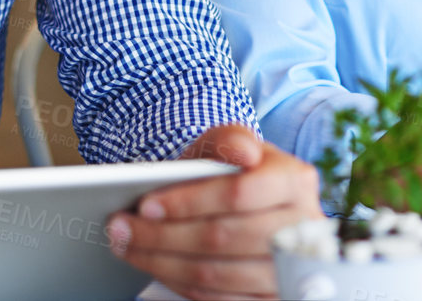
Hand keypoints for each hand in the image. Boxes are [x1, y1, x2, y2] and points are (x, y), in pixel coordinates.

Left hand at [105, 123, 320, 299]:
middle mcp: (301, 227)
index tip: (146, 204)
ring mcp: (291, 270)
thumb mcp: (228, 142)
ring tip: (127, 247)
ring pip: (218, 275)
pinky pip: (220, 299)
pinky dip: (181, 284)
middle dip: (163, 236)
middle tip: (120, 228)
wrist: (246, 201)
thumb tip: (243, 150)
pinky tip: (155, 266)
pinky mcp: (273, 298)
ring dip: (163, 263)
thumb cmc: (233, 169)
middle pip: (223, 238)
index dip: (189, 202)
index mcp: (295, 181)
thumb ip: (230, 138)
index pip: (238, 194)